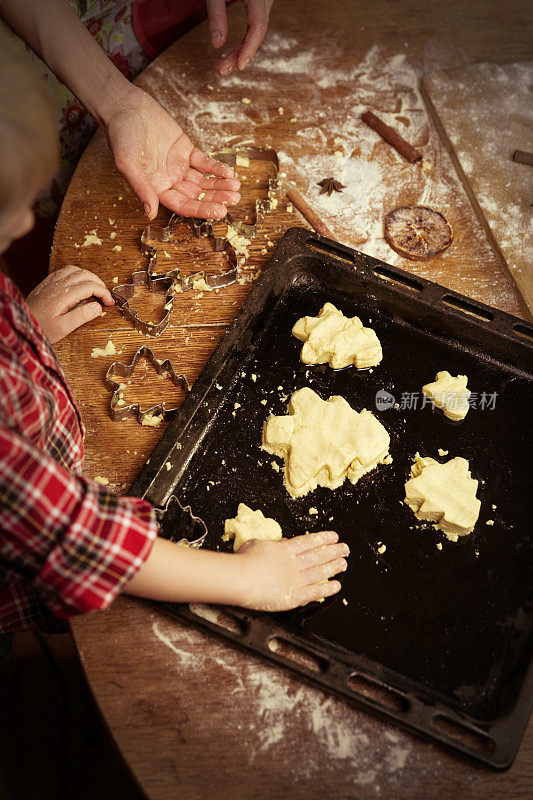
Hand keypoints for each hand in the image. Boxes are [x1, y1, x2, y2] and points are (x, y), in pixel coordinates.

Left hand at [26, 266, 113, 342]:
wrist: (21, 323)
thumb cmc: (40, 328)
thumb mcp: (63, 328)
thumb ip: (81, 316)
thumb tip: (98, 306)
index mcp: (63, 295)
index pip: (90, 286)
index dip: (104, 293)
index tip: (110, 302)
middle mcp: (58, 284)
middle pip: (85, 274)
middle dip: (99, 283)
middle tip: (105, 296)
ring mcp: (51, 282)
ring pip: (75, 269)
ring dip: (88, 276)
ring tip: (94, 289)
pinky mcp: (46, 283)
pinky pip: (64, 271)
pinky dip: (76, 274)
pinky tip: (78, 284)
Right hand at [104, 86, 240, 220]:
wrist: (124, 106)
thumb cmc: (120, 136)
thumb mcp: (127, 164)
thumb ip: (141, 188)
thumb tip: (149, 214)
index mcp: (156, 189)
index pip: (183, 205)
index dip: (201, 209)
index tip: (220, 211)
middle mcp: (169, 181)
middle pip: (197, 195)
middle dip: (216, 198)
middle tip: (234, 198)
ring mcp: (178, 166)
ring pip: (203, 181)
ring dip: (220, 184)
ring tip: (236, 186)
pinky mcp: (185, 150)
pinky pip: (204, 162)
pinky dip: (216, 167)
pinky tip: (228, 172)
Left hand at [207, 0, 274, 75]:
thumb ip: (216, 14)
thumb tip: (217, 45)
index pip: (259, 26)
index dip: (250, 47)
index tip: (239, 65)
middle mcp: (265, 0)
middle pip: (257, 33)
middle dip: (241, 54)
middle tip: (222, 70)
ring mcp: (264, 4)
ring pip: (256, 33)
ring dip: (242, 51)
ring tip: (225, 66)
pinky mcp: (259, 7)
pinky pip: (255, 27)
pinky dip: (245, 42)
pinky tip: (235, 53)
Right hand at [237, 530, 348, 610]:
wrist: (241, 579)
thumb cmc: (243, 561)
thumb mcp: (256, 544)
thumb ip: (272, 545)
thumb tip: (282, 544)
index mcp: (285, 549)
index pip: (309, 542)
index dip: (323, 539)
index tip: (334, 537)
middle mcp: (294, 563)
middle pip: (318, 556)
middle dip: (333, 551)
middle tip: (345, 549)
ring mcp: (296, 579)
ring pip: (320, 572)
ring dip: (333, 567)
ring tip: (344, 564)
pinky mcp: (294, 596)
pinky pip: (315, 592)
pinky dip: (327, 589)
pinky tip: (337, 586)